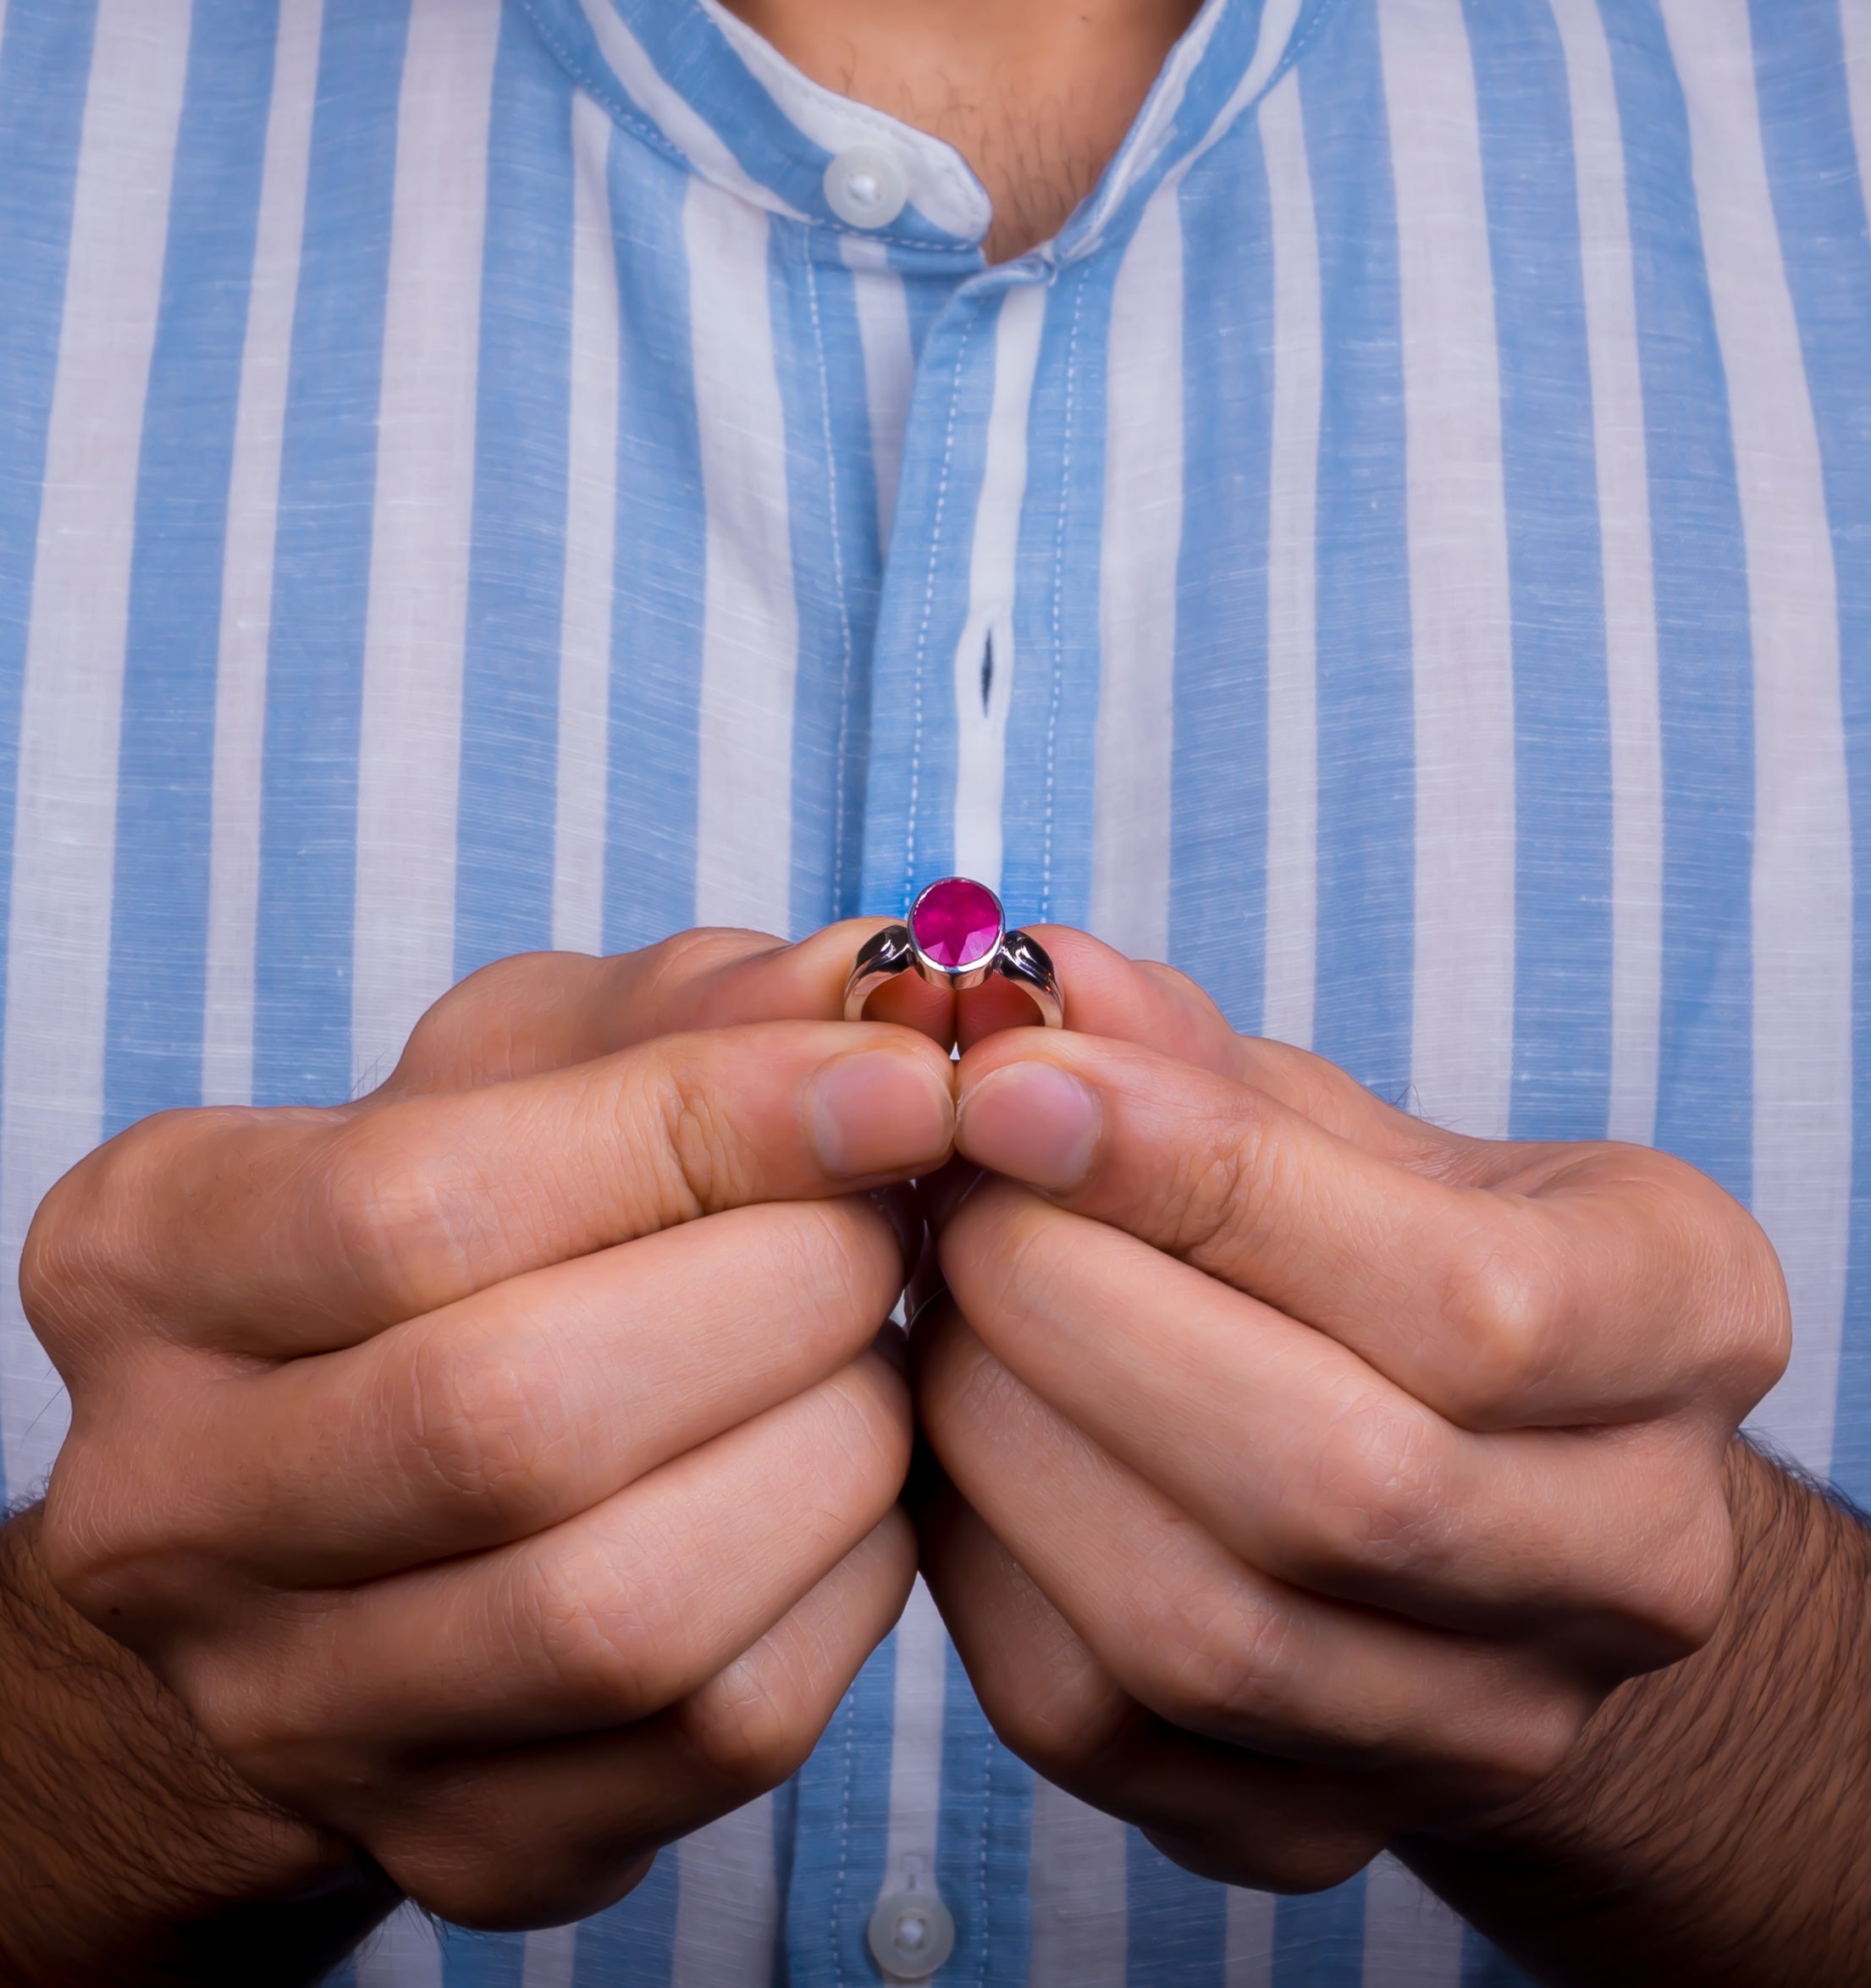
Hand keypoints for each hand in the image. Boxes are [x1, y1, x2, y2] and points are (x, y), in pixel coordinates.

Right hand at [22, 929, 955, 1933]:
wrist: (348, 1506)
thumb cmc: (453, 1228)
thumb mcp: (528, 1063)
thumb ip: (692, 1008)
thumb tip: (880, 996)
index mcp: (148, 1259)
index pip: (419, 1203)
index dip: (699, 1131)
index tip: (895, 1086)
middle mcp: (167, 1505)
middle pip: (511, 1419)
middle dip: (781, 1294)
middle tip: (893, 1222)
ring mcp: (294, 1708)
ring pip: (622, 1610)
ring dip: (831, 1448)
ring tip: (878, 1349)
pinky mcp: (455, 1844)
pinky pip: (716, 1736)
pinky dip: (843, 1587)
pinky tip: (854, 1486)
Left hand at [914, 936, 1790, 1891]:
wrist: (1475, 1485)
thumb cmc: (1398, 1254)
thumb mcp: (1345, 1120)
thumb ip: (1191, 1053)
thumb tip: (1031, 979)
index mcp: (1686, 1323)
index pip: (1458, 1296)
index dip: (1196, 1179)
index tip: (1007, 1083)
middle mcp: (1638, 1558)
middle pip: (1333, 1484)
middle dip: (1078, 1308)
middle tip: (952, 1191)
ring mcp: (1492, 1726)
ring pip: (1197, 1629)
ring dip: (1007, 1431)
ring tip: (941, 1300)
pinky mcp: (1316, 1826)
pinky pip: (1098, 1724)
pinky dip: (982, 1559)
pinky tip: (956, 1432)